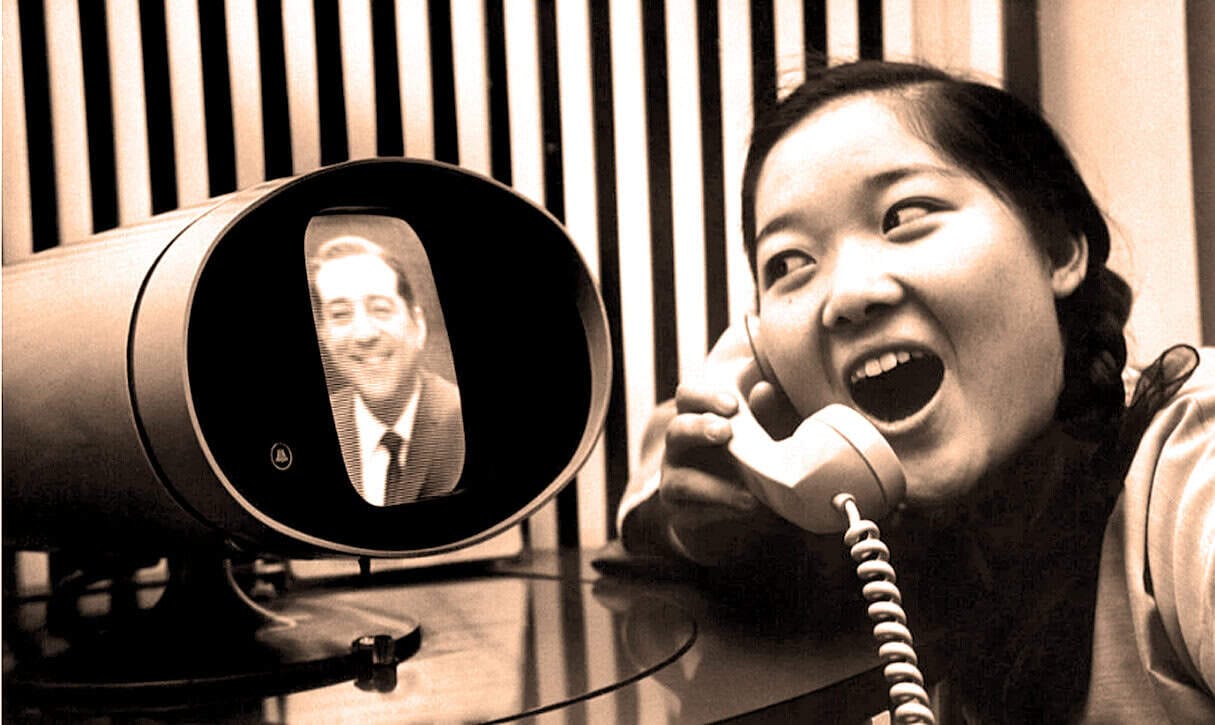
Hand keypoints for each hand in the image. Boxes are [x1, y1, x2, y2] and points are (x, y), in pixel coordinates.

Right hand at [658, 381, 793, 564]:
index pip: (686, 397)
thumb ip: (761, 412)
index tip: (733, 404)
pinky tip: (745, 510)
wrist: (736, 500)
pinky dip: (720, 513)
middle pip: (677, 431)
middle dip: (699, 429)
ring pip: (681, 482)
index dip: (705, 397)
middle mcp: (678, 447)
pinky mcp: (680, 512)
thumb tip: (765, 389)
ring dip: (714, 487)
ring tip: (749, 497)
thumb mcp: (757, 431)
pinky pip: (692, 513)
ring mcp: (674, 479)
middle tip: (725, 431)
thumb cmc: (746, 452)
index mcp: (694, 417)